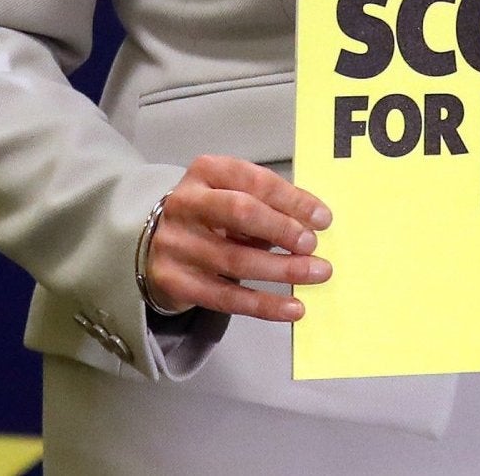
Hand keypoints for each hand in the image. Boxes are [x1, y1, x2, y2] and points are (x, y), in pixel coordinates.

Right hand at [142, 154, 333, 321]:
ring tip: (315, 273)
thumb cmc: (209, 216)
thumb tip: (315, 222)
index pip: (254, 180)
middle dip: (282, 229)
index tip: (323, 218)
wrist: (156, 246)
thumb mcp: (232, 195)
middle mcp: (185, 203)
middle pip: (240, 212)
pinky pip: (227, 297)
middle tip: (312, 245)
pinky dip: (265, 304)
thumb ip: (268, 204)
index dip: (292, 199)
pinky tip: (293, 308)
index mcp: (205, 171)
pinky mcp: (175, 281)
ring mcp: (176, 244)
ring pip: (236, 260)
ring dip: (282, 269)